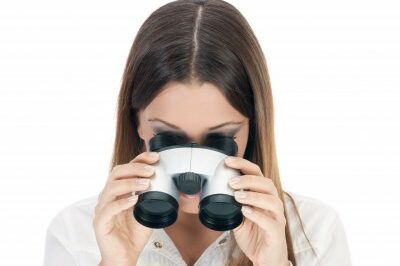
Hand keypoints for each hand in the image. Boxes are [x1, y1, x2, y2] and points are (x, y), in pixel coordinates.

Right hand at [93, 151, 159, 265]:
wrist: (124, 256)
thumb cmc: (133, 234)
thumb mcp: (147, 210)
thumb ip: (153, 196)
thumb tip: (168, 182)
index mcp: (118, 191)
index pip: (126, 168)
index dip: (139, 160)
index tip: (155, 157)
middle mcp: (108, 197)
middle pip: (116, 173)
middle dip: (135, 168)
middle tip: (151, 170)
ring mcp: (102, 209)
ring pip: (111, 188)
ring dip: (130, 183)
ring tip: (146, 184)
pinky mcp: (100, 223)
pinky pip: (108, 209)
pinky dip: (122, 202)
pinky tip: (134, 200)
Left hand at [224, 156, 288, 265]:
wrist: (265, 258)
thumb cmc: (254, 235)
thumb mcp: (238, 217)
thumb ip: (232, 204)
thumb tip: (214, 192)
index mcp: (263, 196)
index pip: (257, 174)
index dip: (243, 164)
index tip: (228, 161)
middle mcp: (272, 203)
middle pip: (266, 183)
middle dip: (248, 179)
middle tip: (231, 182)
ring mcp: (277, 217)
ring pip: (271, 200)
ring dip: (253, 195)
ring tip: (237, 196)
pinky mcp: (276, 232)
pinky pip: (270, 221)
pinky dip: (257, 214)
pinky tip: (245, 211)